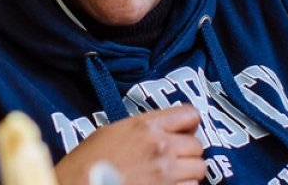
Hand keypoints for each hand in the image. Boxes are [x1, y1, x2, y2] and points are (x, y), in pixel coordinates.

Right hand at [55, 104, 204, 184]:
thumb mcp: (113, 131)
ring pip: (199, 169)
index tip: (186, 128)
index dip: (190, 122)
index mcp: (147, 126)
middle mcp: (161, 147)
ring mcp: (166, 174)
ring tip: (171, 174)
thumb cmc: (88, 162)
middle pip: (197, 144)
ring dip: (189, 172)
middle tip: (175, 155)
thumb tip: (160, 129)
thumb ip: (143, 127)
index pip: (189, 114)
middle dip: (188, 150)